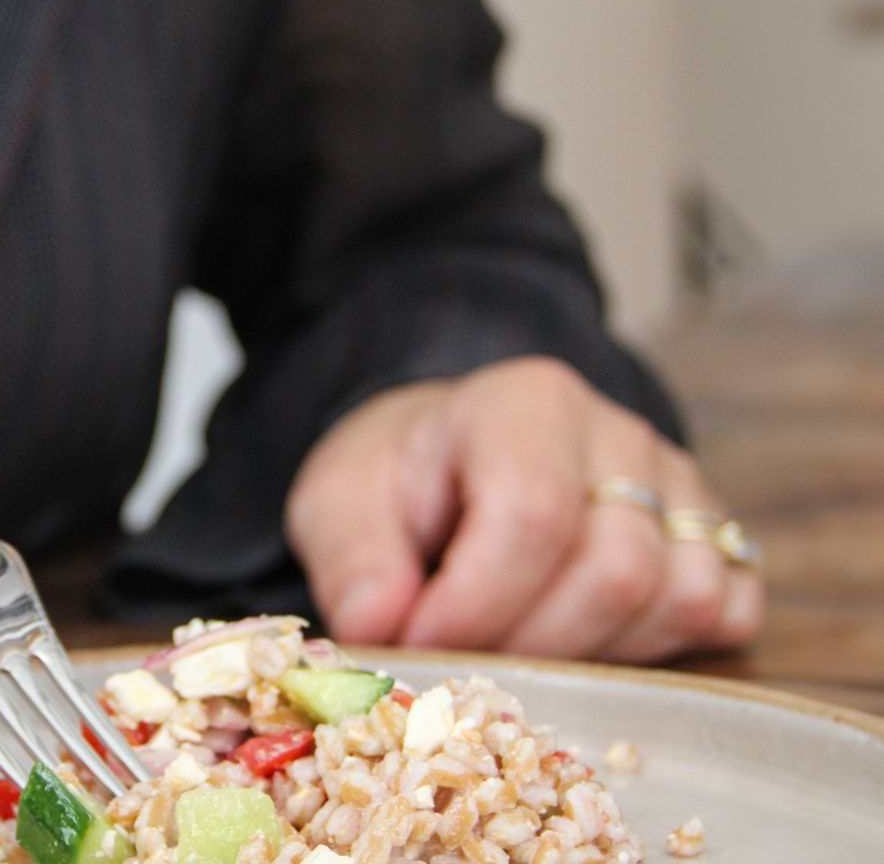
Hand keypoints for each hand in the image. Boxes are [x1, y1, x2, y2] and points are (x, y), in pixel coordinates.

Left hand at [285, 356, 763, 661]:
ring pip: (677, 599)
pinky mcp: (713, 537)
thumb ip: (352, 557)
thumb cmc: (398, 481)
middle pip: (616, 569)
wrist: (450, 459)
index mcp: (524, 403)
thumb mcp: (339, 500)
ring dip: (591, 657)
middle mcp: (617, 433)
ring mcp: (678, 484)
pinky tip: (580, 644)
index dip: (477, 604)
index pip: (533, 514)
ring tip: (513, 648)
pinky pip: (723, 614)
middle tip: (460, 659)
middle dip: (529, 644)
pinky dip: (658, 654)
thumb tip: (378, 623)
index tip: (418, 643)